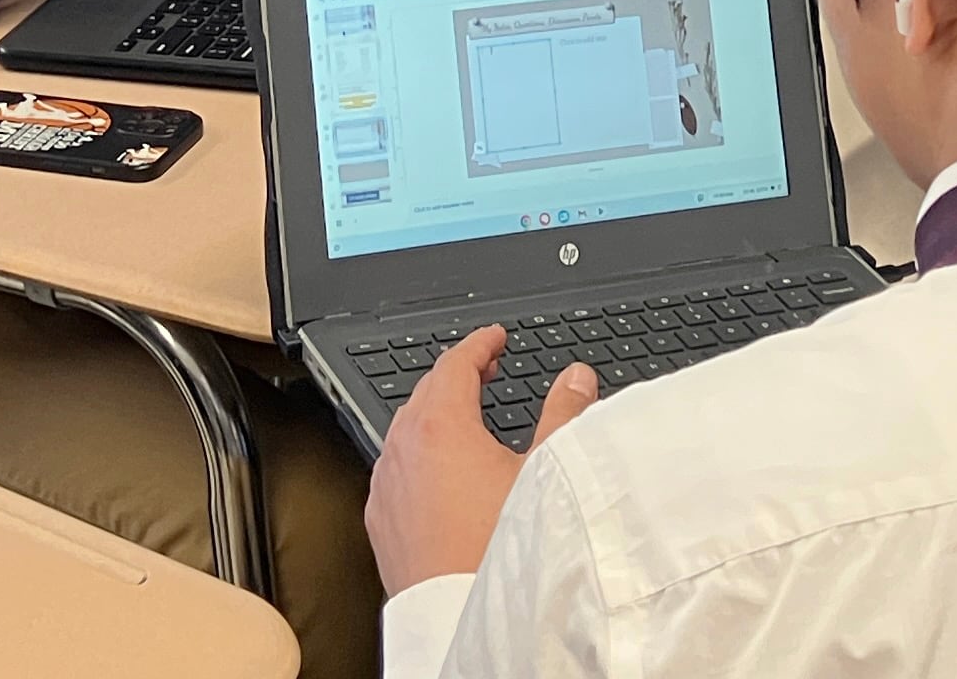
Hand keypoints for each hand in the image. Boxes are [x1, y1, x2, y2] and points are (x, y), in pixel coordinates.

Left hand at [365, 325, 602, 592]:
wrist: (462, 618)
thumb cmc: (501, 551)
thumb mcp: (544, 473)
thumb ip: (562, 416)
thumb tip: (575, 379)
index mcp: (439, 429)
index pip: (454, 365)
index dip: (479, 345)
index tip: (494, 338)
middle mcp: (402, 452)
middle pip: (426, 394)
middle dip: (456, 376)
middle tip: (484, 368)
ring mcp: (386, 489)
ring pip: (404, 433)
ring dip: (433, 416)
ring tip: (465, 417)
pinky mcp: (381, 524)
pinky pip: (395, 473)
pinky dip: (417, 457)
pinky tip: (439, 474)